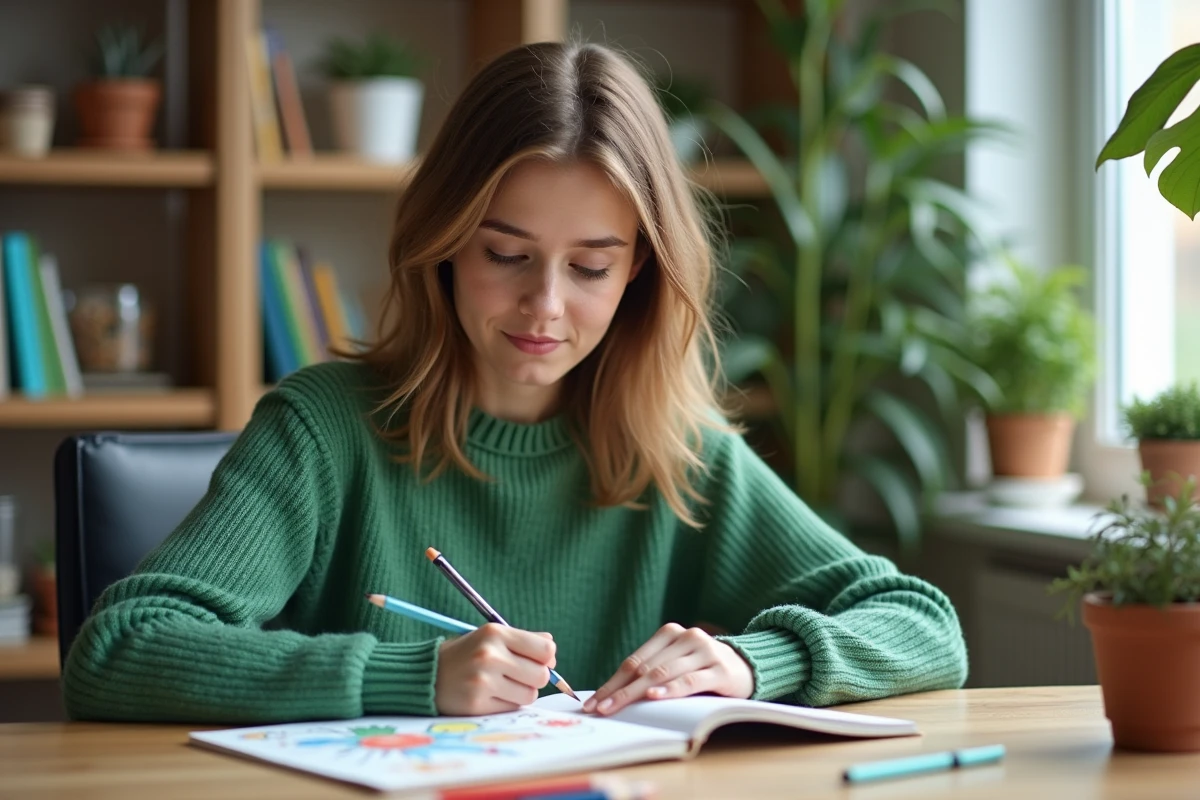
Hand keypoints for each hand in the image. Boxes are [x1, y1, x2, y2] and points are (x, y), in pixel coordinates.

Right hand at [435, 623, 555, 715]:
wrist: (427, 674)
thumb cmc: (467, 654)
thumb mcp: (491, 636)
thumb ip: (524, 640)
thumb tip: (552, 653)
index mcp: (495, 633)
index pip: (546, 649)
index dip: (547, 658)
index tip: (537, 660)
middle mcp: (489, 655)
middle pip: (542, 675)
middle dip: (536, 677)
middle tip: (519, 674)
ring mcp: (483, 681)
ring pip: (530, 695)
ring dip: (522, 692)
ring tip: (504, 685)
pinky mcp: (477, 704)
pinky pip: (512, 707)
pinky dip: (507, 703)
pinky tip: (491, 695)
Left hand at [583, 623, 753, 715]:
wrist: (747, 667)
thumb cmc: (702, 670)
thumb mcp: (676, 665)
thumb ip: (652, 673)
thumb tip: (612, 697)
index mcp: (669, 632)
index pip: (633, 660)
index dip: (612, 683)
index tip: (593, 702)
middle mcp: (686, 637)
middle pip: (644, 668)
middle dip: (618, 692)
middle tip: (599, 710)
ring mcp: (704, 651)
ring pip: (662, 674)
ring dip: (636, 693)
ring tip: (617, 708)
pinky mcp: (719, 669)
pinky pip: (689, 680)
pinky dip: (670, 689)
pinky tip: (654, 697)